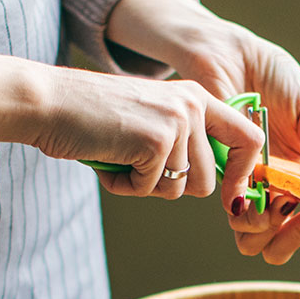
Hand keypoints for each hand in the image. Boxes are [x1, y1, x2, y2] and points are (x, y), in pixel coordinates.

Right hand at [28, 68, 263, 205]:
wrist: (51, 103)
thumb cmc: (93, 119)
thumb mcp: (150, 121)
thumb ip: (182, 144)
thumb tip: (211, 185)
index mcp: (197, 97)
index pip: (248, 138)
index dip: (242, 175)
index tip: (231, 201)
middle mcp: (194, 105)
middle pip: (206, 181)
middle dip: (171, 188)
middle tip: (139, 168)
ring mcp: (177, 122)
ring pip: (178, 190)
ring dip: (144, 187)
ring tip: (120, 158)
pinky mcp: (157, 142)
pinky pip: (149, 190)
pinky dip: (124, 186)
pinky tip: (109, 159)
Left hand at [106, 0, 299, 262]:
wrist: (228, 56)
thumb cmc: (271, 79)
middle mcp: (275, 190)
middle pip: (287, 242)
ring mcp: (248, 189)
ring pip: (257, 240)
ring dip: (278, 228)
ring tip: (288, 198)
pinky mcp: (221, 179)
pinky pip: (236, 213)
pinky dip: (255, 207)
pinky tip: (268, 184)